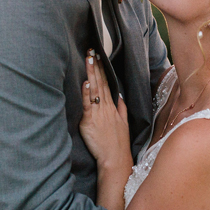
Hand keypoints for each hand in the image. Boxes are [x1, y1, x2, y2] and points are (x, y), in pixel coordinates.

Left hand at [79, 50, 131, 173]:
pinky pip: (88, 105)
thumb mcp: (124, 123)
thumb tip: (119, 96)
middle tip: (92, 50)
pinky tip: (86, 82)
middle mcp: (105, 107)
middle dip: (96, 65)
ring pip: (94, 89)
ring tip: (88, 59)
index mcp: (112, 106)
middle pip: (101, 82)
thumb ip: (121, 108)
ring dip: (91, 73)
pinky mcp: (89, 122)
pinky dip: (86, 93)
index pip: (107, 82)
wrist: (115, 159)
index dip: (102, 69)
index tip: (99, 56)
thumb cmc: (118, 143)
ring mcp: (98, 113)